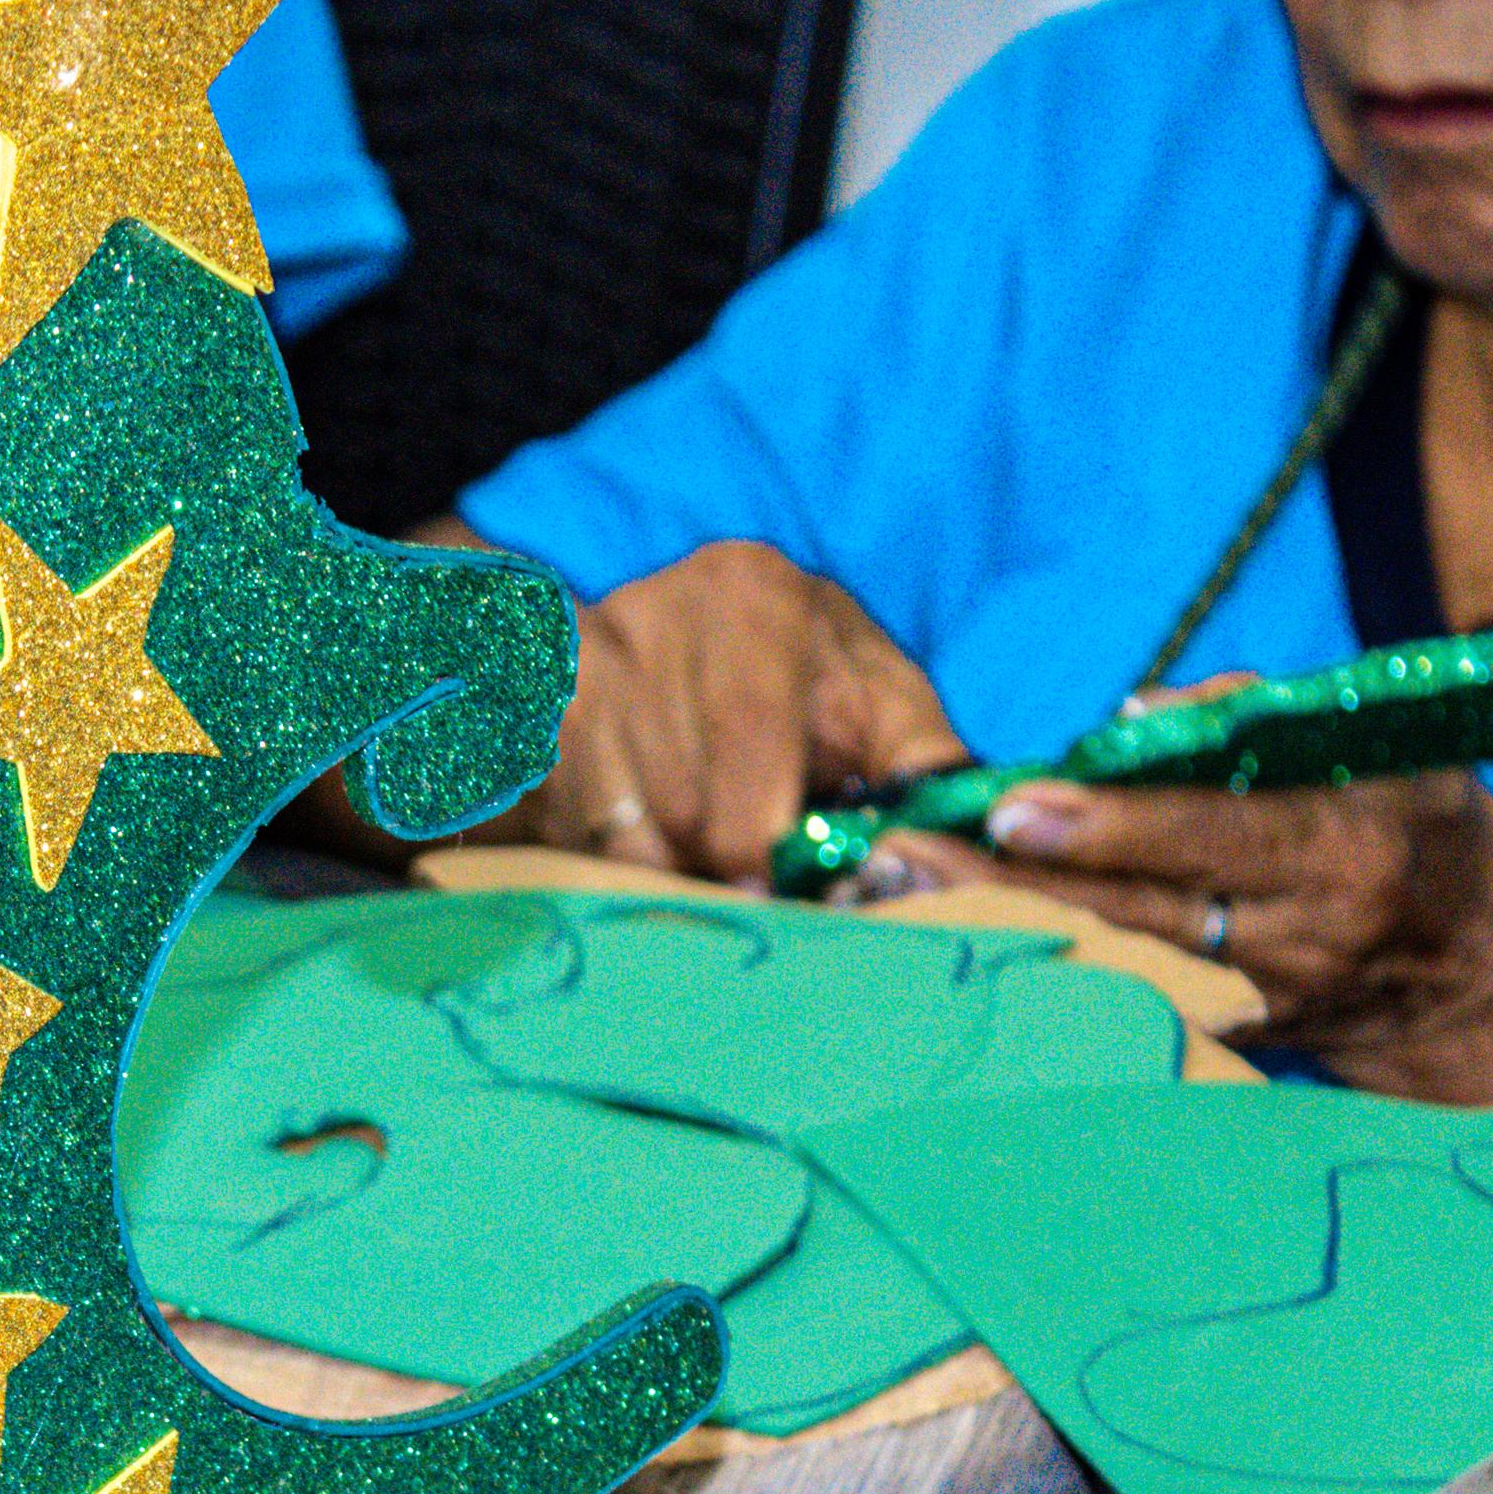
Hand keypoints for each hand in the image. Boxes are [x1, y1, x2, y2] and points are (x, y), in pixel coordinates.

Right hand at [454, 535, 967, 882]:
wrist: (668, 624)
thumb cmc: (801, 671)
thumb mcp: (877, 694)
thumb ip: (925, 762)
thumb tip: (962, 847)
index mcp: (754, 597)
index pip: (751, 758)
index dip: (771, 855)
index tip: (792, 896)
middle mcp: (653, 615)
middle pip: (687, 814)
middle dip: (728, 869)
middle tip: (758, 882)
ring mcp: (579, 667)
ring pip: (623, 835)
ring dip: (673, 869)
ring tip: (706, 850)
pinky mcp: (530, 715)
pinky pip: (569, 832)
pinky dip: (613, 855)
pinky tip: (647, 831)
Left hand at [876, 746, 1492, 1102]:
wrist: (1481, 972)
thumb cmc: (1419, 821)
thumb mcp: (1381, 743)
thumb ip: (1263, 715)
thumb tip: (1138, 711)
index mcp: (1340, 846)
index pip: (1212, 834)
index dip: (1113, 826)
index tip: (1015, 809)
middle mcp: (1296, 935)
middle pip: (1134, 912)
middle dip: (1010, 885)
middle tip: (894, 856)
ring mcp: (1259, 1000)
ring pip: (1113, 965)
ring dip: (998, 930)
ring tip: (887, 896)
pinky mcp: (1230, 1041)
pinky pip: (1122, 1005)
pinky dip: (1032, 977)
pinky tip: (940, 951)